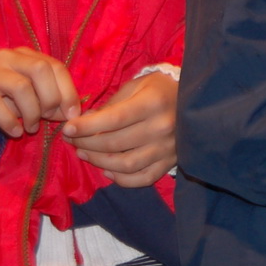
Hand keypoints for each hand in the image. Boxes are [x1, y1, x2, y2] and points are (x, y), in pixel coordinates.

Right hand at [0, 48, 78, 133]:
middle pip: (41, 70)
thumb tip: (69, 113)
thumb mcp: (19, 97)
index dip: (68, 91)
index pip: (55, 66)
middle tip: (48, 118)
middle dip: (51, 98)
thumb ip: (43, 100)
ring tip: (30, 128)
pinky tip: (14, 132)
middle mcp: (7, 57)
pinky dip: (9, 121)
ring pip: (21, 86)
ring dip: (31, 112)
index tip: (72, 114)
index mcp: (24, 56)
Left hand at [62, 71, 176, 187]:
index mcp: (153, 103)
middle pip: (115, 143)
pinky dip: (121, 179)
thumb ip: (111, 105)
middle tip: (72, 140)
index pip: (113, 119)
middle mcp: (162, 127)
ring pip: (126, 164)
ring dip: (99, 161)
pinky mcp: (171, 161)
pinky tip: (107, 170)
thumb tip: (84, 123)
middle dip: (86, 143)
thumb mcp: (136, 86)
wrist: (197, 101)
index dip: (87, 127)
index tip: (67, 129)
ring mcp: (168, 148)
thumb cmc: (160, 90)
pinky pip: (143, 178)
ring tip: (84, 153)